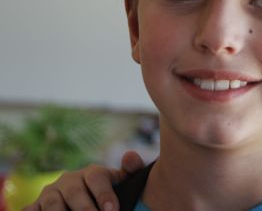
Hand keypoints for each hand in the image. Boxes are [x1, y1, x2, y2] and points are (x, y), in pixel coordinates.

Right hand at [23, 151, 144, 210]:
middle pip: (74, 192)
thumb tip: (131, 156)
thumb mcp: (120, 181)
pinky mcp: (35, 205)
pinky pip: (30, 210)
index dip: (104, 193)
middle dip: (85, 209)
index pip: (97, 177)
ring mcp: (50, 193)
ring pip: (52, 204)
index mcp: (92, 172)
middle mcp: (69, 180)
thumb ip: (130, 170)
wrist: (86, 197)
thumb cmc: (107, 191)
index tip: (112, 210)